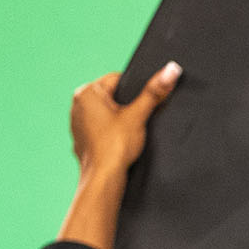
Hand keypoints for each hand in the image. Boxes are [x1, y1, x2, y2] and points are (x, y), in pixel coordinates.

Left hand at [59, 61, 181, 248]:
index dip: (134, 94)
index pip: (118, 80)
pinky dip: (108, 135)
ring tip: (123, 136)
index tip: (138, 109)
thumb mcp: (139, 115)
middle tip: (132, 124)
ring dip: (117, 121)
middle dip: (125, 108)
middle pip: (112, 97)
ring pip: (105, 113)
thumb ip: (155, 91)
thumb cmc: (115, 147)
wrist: (103, 178)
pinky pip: (99, 129)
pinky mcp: (80, 138)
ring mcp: (76, 122)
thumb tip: (171, 69)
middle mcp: (77, 104)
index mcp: (87, 92)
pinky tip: (116, 145)